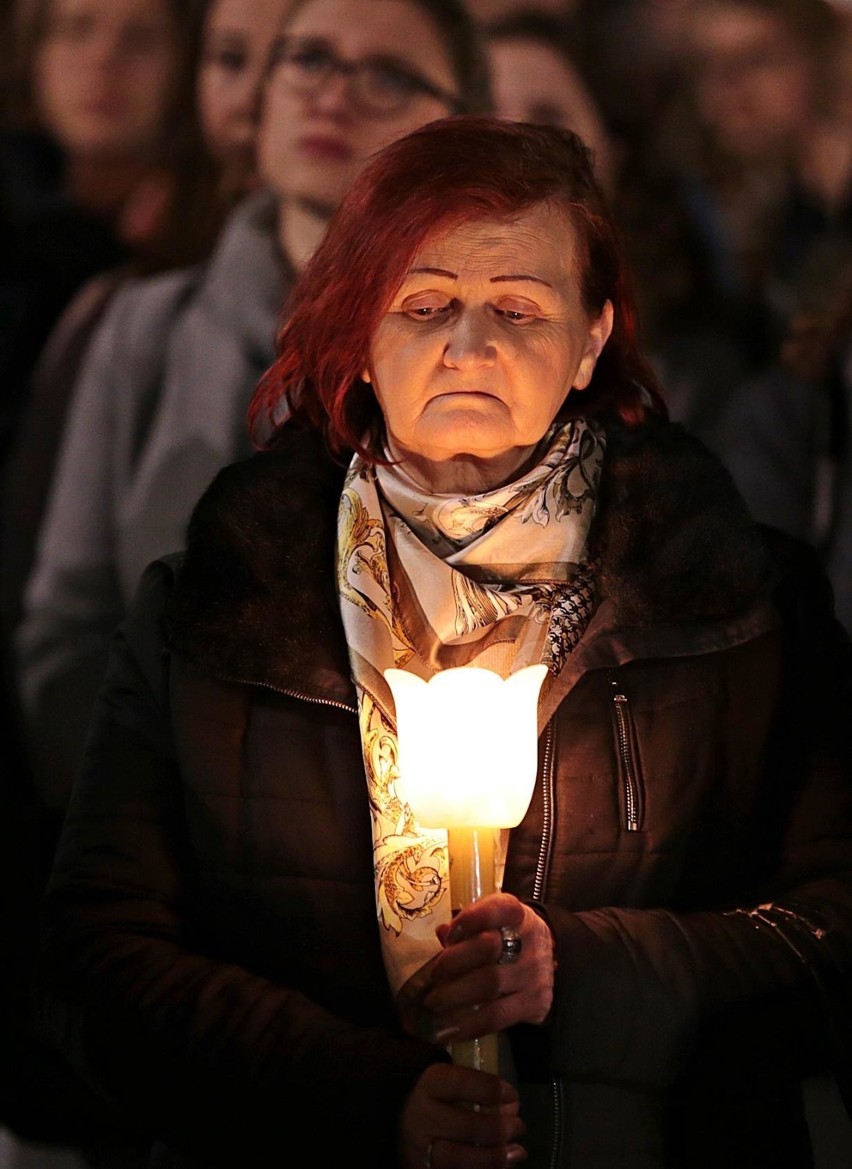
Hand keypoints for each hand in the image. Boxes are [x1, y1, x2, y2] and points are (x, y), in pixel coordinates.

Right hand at [399, 1062, 525, 1168]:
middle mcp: (422, 1116)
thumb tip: (508, 1088)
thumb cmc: (432, 1091)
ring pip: (458, 1159)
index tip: (512, 1095)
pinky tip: (503, 1167)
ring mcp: (420, 1148)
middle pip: (465, 1126)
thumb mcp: (446, 1069)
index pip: (462, 1084)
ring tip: (518, 1151)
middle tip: (519, 1126)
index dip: (492, 1090)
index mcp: (429, 1084)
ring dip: (493, 1158)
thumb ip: (473, 1068)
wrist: (397, 1120)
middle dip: (498, 1129)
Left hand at [425, 893, 554, 1043]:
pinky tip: (449, 1028)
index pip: (500, 908)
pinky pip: (497, 1017)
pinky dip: (469, 1024)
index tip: (449, 934)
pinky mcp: (535, 1003)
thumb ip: (467, 925)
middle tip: (434, 975)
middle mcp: (530, 940)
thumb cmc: (508, 937)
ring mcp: (534, 973)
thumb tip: (443, 933)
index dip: (471, 919)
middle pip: (488, 947)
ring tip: (433, 1002)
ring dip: (455, 995)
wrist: (546, 962)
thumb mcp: (492, 922)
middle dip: (454, 961)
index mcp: (517, 914)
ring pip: (490, 984)